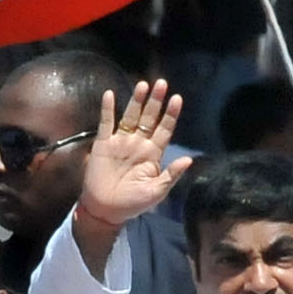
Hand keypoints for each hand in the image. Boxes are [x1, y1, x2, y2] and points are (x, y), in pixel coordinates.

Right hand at [78, 79, 186, 235]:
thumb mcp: (156, 192)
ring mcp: (121, 142)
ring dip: (136, 101)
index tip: (177, 98)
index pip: (164, 129)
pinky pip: (106, 123)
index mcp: (153, 154)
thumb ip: (171, 175)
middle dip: (155, 101)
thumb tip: (188, 160)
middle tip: (162, 83)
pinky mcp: (103, 143)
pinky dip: (108, 109)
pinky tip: (109, 95)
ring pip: (130, 116)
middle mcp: (138, 144)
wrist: (105, 210)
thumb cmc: (133, 203)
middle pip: (149, 118)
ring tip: (143, 85)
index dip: (170, 114)